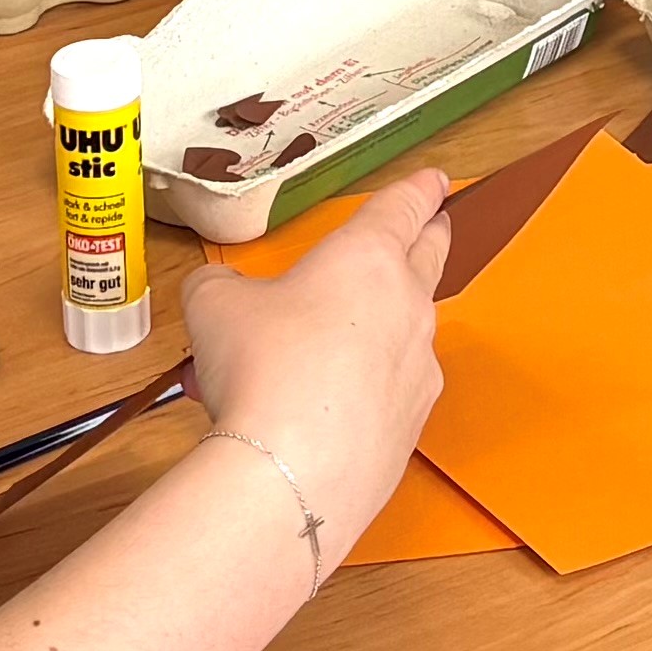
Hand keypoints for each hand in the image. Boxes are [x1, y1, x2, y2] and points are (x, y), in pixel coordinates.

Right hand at [183, 169, 452, 570]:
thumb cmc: (260, 367)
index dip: (421, 189)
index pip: (406, 206)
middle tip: (428, 229)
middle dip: (430, 238)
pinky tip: (323, 408)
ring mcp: (419, 365)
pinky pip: (395, 390)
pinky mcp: (414, 422)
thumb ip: (220, 286)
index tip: (436, 180)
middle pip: (432, 256)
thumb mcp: (214, 306)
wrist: (290, 470)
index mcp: (369, 256)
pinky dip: (369, 389)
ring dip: (383, 326)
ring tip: (326, 342)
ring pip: (411, 329)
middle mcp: (408, 303)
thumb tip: (218, 294)